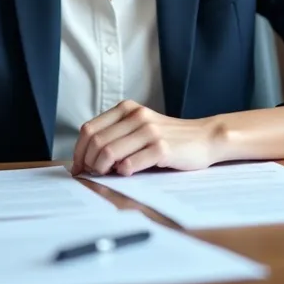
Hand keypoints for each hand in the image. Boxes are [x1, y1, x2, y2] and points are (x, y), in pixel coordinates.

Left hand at [70, 100, 219, 176]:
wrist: (205, 138)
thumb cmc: (170, 138)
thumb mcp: (141, 127)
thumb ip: (117, 135)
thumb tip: (86, 159)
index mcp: (128, 109)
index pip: (89, 129)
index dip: (78, 151)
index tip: (79, 166)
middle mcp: (137, 116)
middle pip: (96, 142)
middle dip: (88, 163)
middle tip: (92, 174)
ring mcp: (150, 131)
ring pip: (109, 153)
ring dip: (102, 169)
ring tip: (108, 174)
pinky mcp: (162, 148)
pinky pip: (130, 164)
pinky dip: (122, 172)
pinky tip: (128, 172)